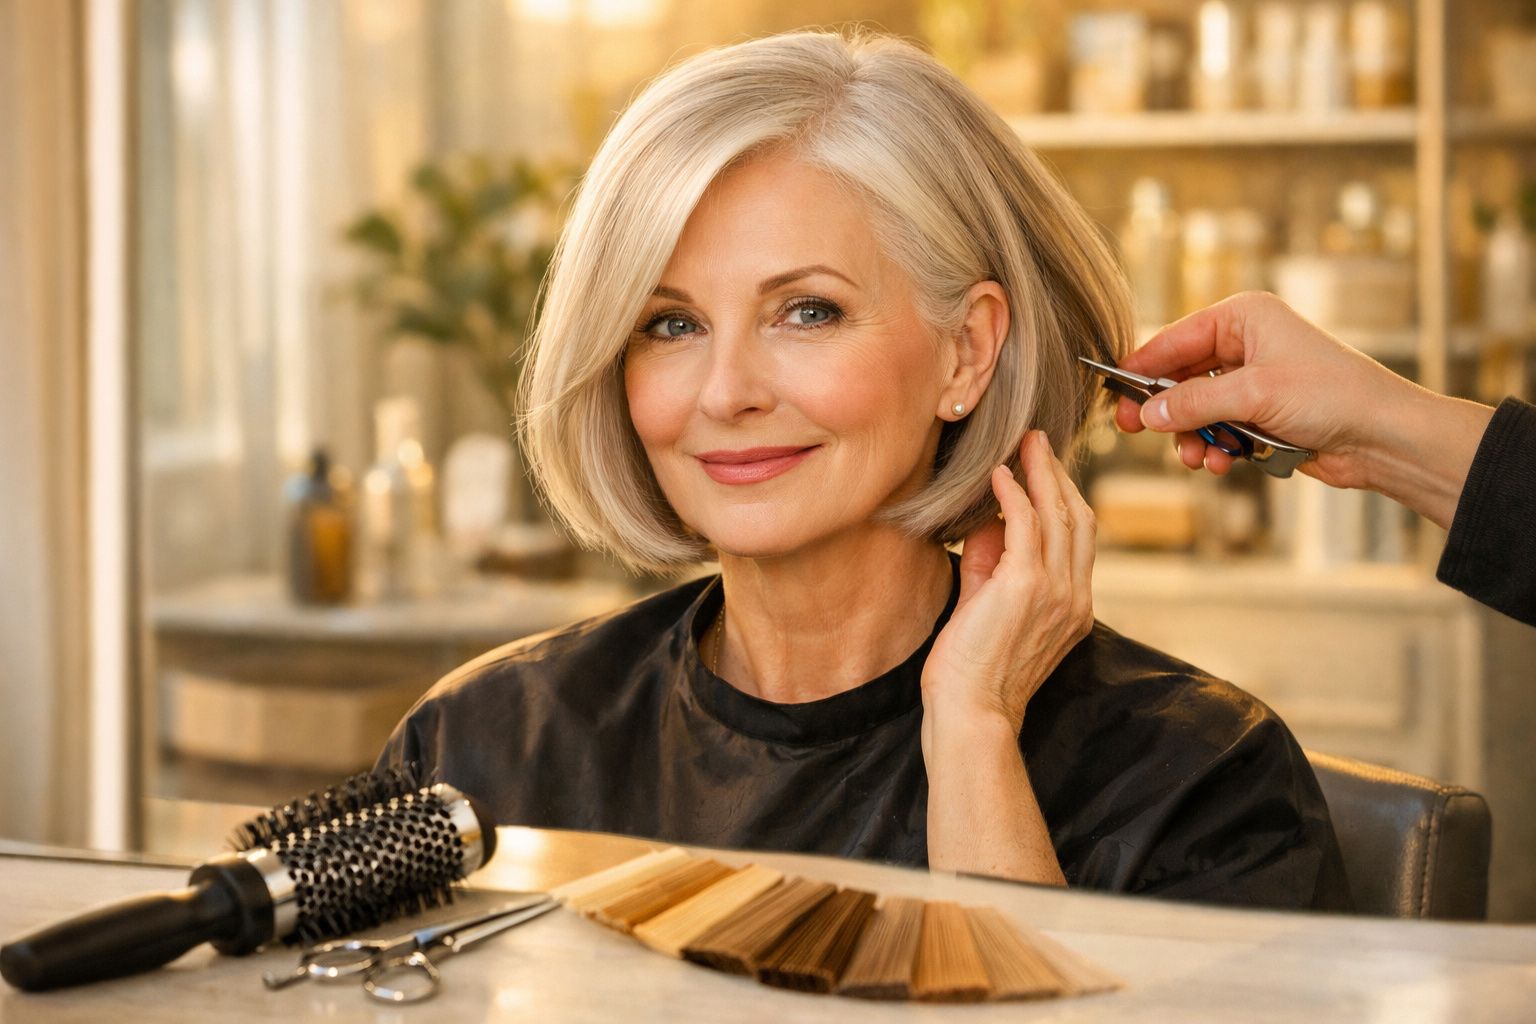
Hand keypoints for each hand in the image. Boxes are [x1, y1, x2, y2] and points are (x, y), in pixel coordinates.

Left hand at [920, 429, 1094, 736]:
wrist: (972, 712)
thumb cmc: (973, 671)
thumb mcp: (988, 607)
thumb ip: (991, 565)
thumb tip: (987, 522)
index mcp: (1073, 606)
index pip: (1080, 538)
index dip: (1065, 497)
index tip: (1045, 468)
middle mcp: (1074, 596)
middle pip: (1078, 517)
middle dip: (1057, 475)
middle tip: (1037, 442)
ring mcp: (1055, 591)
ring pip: (1057, 515)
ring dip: (1038, 473)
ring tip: (1023, 444)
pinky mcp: (1025, 586)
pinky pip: (1025, 525)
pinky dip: (1014, 494)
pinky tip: (1000, 474)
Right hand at [1115, 292, 1415, 485]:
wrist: (1384, 437)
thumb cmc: (1333, 396)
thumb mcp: (1254, 395)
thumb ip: (1194, 403)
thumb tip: (1149, 414)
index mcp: (1244, 318)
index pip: (1175, 339)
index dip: (1142, 368)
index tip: (1115, 395)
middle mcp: (1246, 344)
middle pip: (1181, 377)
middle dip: (1166, 409)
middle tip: (1136, 432)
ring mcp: (1254, 381)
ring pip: (1197, 409)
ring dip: (1192, 436)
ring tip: (1197, 457)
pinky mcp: (1262, 414)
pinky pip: (1219, 430)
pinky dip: (1215, 447)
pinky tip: (1222, 462)